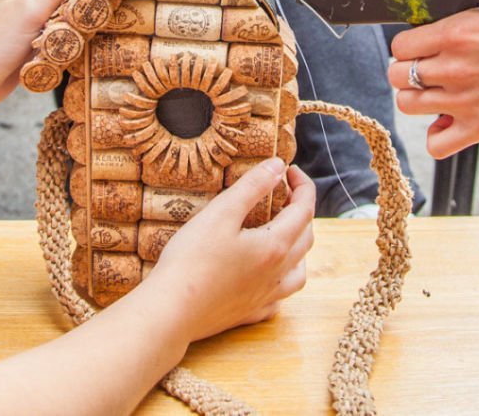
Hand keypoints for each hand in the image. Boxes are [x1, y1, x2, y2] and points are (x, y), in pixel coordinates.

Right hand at [146, 160, 314, 341]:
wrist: (172, 311)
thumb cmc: (192, 260)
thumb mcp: (222, 213)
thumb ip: (252, 186)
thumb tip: (278, 166)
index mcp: (275, 246)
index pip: (304, 209)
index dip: (302, 185)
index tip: (289, 169)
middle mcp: (278, 273)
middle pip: (306, 237)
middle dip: (301, 210)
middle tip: (282, 194)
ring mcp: (265, 297)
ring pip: (299, 271)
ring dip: (298, 247)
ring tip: (282, 233)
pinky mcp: (249, 314)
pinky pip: (279, 298)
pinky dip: (281, 280)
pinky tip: (268, 276)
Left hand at [386, 0, 478, 157]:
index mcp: (455, 33)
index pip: (400, 44)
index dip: (408, 46)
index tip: (419, 49)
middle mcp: (453, 67)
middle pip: (398, 75)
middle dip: (408, 72)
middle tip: (427, 72)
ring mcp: (465, 100)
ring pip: (408, 106)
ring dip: (419, 101)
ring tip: (437, 96)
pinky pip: (437, 144)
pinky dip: (438, 136)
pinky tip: (449, 124)